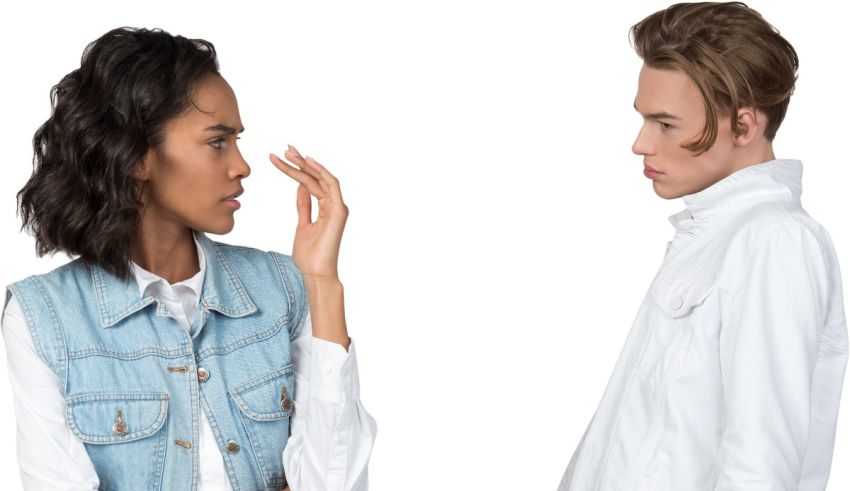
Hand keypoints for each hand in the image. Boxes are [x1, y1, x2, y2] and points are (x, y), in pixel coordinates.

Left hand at [269, 145, 347, 280]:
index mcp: (326, 208)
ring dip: (306, 164)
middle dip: (300, 162)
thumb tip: (300, 188)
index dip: (297, 169)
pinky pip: (332, 186)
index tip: (282, 158)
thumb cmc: (310, 255)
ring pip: (322, 178)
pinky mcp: (339, 211)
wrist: (316, 273)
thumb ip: (304, 206)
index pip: (311, 183)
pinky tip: (307, 162)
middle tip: (285, 149)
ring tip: (289, 153)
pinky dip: (321, 172)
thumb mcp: (302, 225)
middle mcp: (334, 205)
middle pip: (316, 177)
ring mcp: (338, 207)